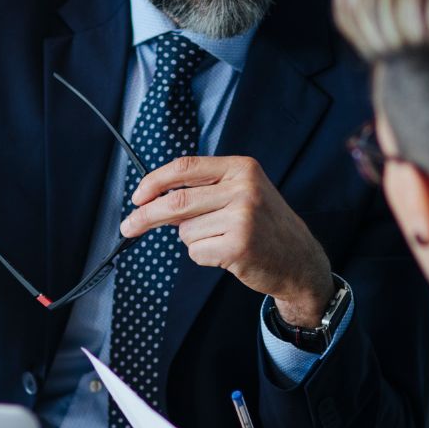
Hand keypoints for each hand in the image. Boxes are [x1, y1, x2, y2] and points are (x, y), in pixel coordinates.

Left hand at [121, 156, 332, 325]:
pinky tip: (228, 254)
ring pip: (185, 231)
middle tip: (129, 226)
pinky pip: (197, 252)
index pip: (185, 167)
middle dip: (146, 216)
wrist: (299, 260)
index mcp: (241, 168)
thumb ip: (204, 191)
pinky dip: (204, 256)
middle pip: (177, 202)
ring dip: (194, 241)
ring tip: (223, 240)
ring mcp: (242, 217)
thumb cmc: (265, 227)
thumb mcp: (243, 194)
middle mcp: (243, 188)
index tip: (137, 197)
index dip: (155, 182)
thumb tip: (154, 201)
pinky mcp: (238, 246)